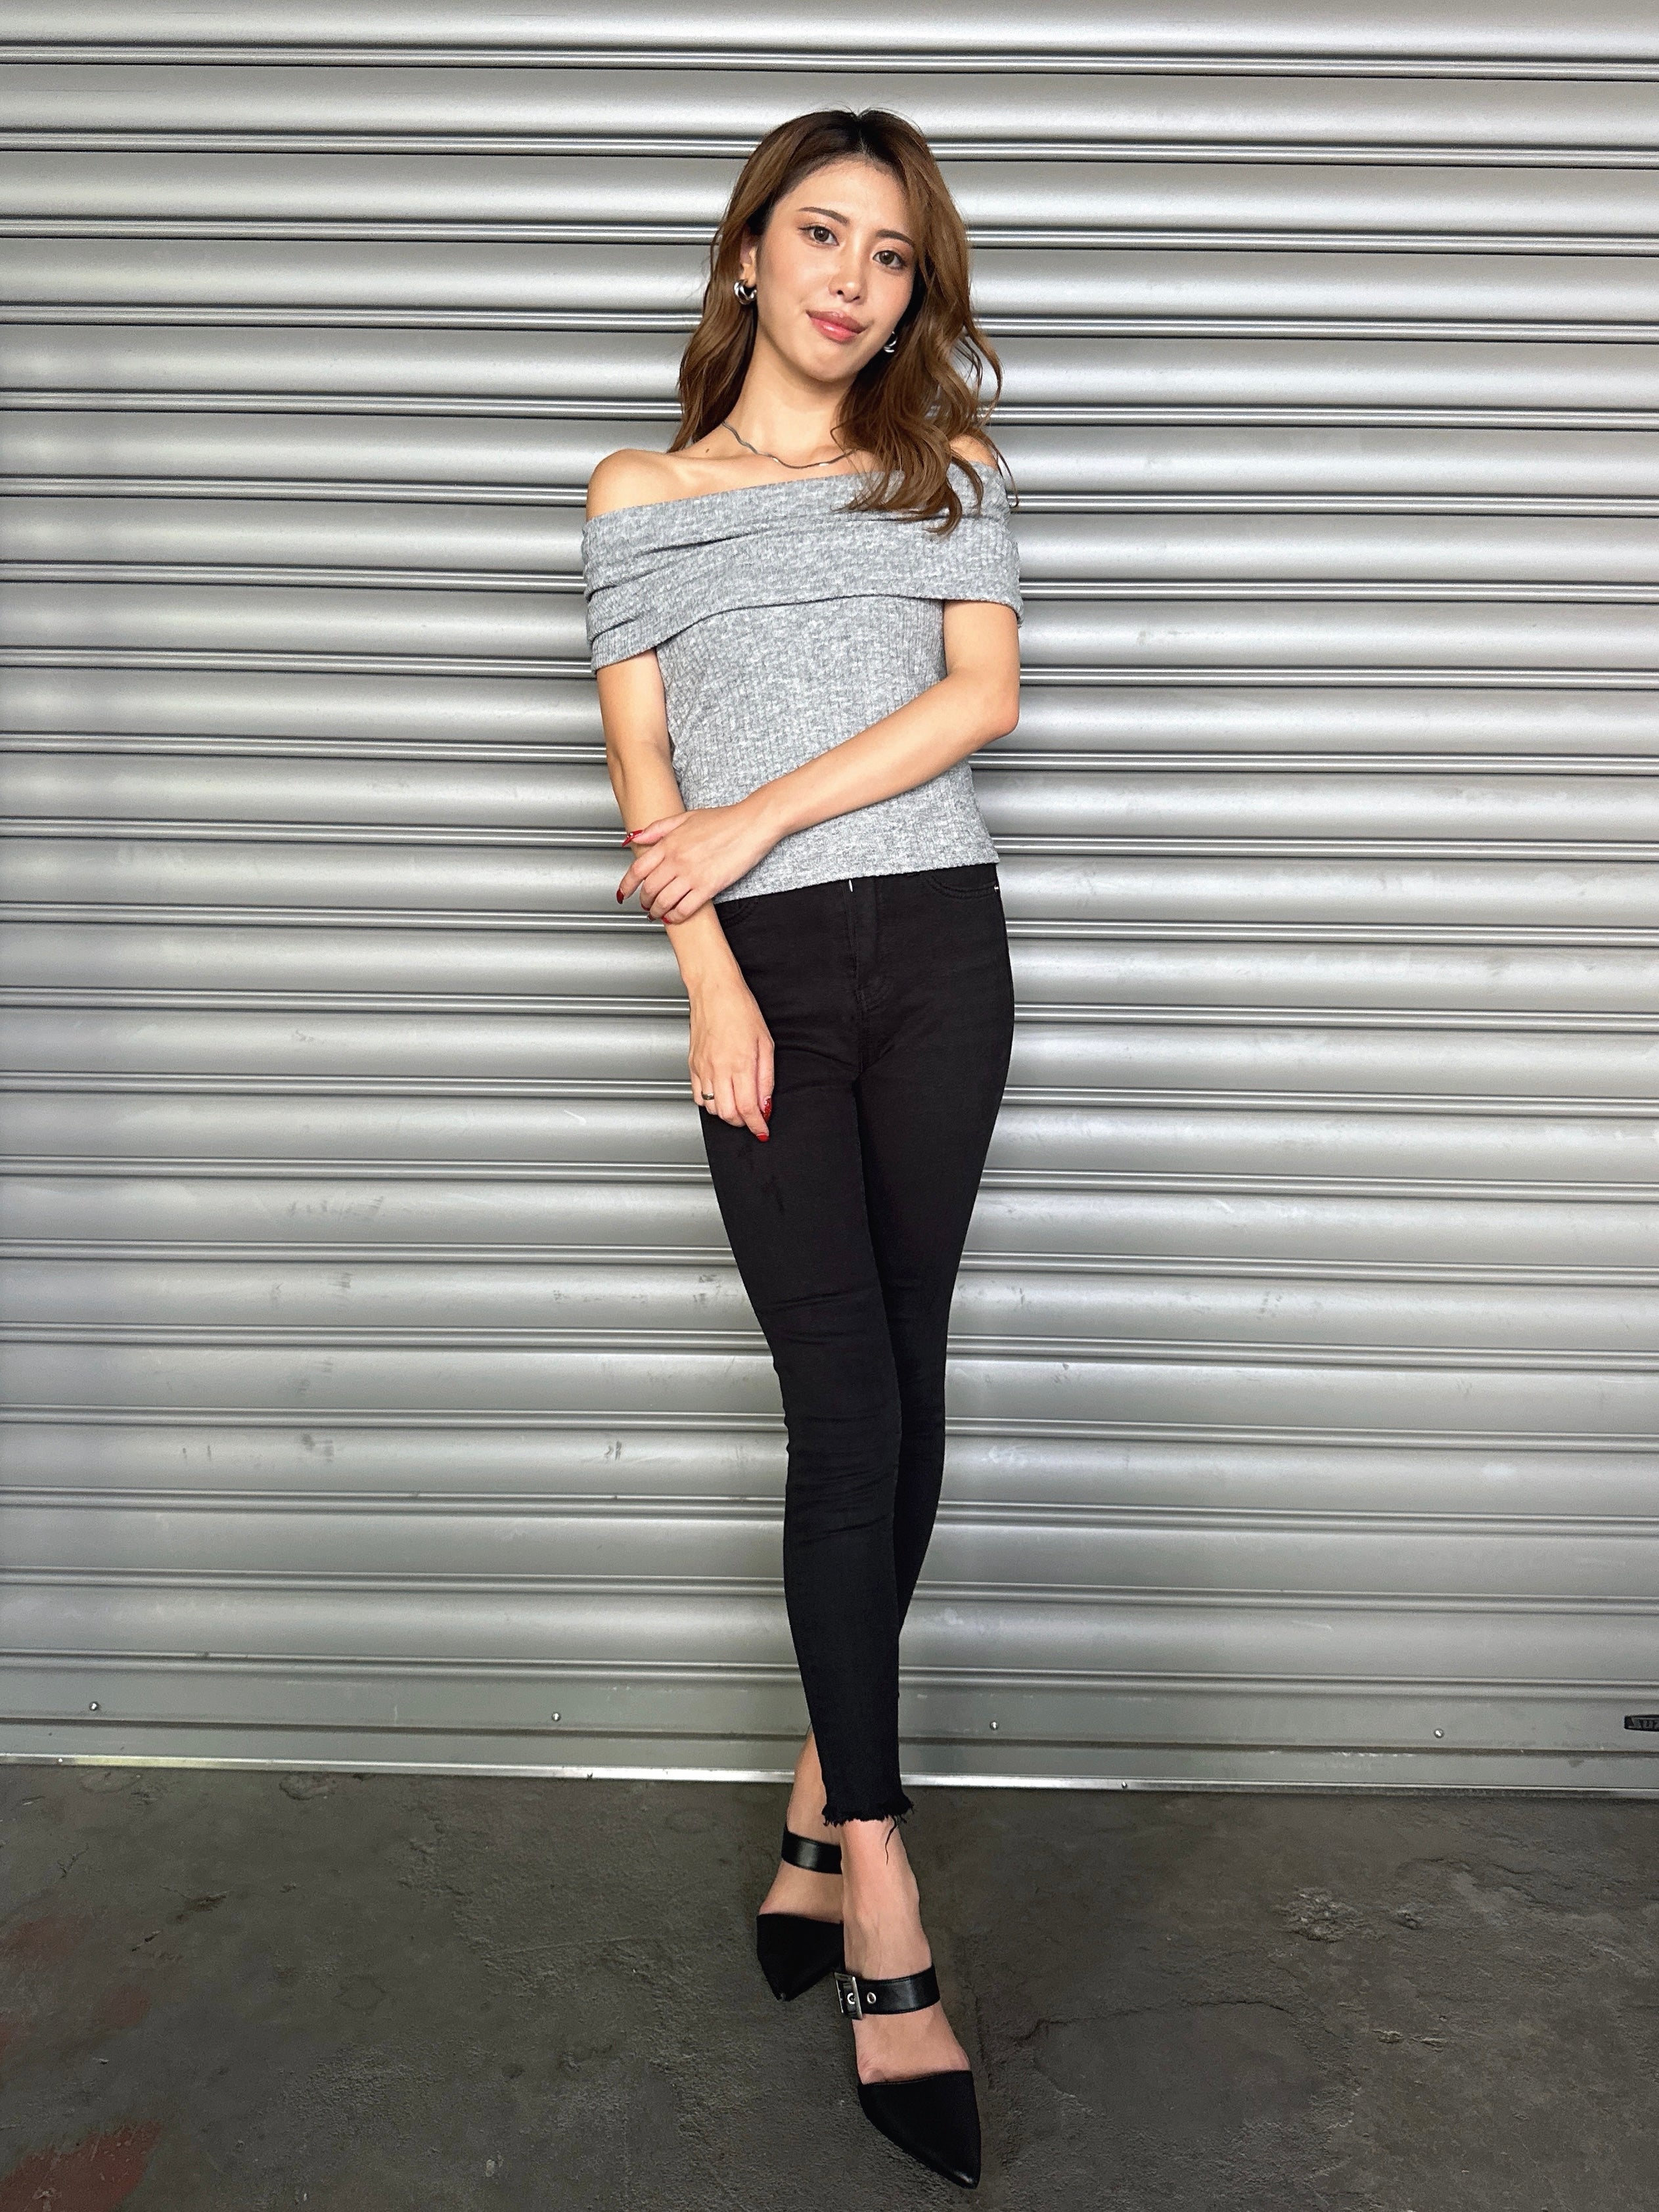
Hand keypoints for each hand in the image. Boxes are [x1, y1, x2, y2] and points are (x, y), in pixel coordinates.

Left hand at [617, 800, 770, 921]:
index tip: (623, 893)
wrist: (750, 824)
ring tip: (657, 914)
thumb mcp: (685, 817)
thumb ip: (658, 828)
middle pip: (649, 889)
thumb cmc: (723, 820)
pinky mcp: (708, 887)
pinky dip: (675, 917)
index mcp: (669, 843)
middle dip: (643, 901)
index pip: (637, 869)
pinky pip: (685, 909)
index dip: (626, 886)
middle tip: (644, 905)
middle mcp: (676, 860)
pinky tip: (674, 917)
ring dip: (656, 912)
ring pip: (663, 902)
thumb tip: (636, 837)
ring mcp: (691, 875)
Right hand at [688, 970, 773, 1140]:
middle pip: (727, 1114)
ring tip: (738, 1104)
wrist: (714, 990)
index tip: (762, 1131)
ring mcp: (702, 1068)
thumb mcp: (765, 1043)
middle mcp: (718, 1068)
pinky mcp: (692, 1064)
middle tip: (753, 1117)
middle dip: (742, 1122)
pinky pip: (698, 1096)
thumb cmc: (741, 1009)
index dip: (756, 1125)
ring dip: (726, 1113)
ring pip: (711, 1108)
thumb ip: (766, 1078)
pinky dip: (710, 1103)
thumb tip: (765, 1104)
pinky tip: (721, 1094)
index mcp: (740, 1063)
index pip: (748, 1108)